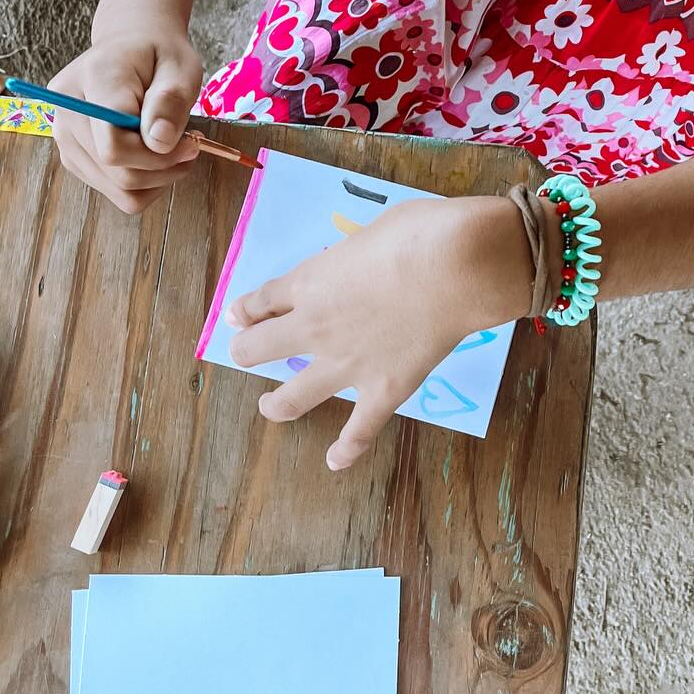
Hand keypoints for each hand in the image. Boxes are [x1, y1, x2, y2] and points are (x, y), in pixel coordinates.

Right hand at [50, 24, 203, 213]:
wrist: (132, 48)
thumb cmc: (159, 56)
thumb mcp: (180, 68)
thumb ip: (171, 102)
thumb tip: (160, 142)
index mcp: (94, 79)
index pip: (113, 144)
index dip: (156, 155)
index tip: (190, 142)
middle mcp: (67, 110)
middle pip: (115, 169)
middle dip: (163, 167)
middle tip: (190, 145)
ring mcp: (64, 136)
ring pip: (116, 188)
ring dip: (155, 179)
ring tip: (172, 148)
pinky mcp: (72, 156)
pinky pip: (113, 191)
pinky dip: (142, 184)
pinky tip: (153, 155)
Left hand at [225, 194, 531, 470]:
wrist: (456, 266)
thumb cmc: (418, 233)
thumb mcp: (369, 232)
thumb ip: (353, 255)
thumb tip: (361, 262)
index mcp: (309, 283)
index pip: (260, 301)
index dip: (244, 310)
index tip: (237, 316)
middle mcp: (314, 328)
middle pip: (258, 348)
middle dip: (247, 350)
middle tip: (249, 352)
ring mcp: (345, 366)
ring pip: (291, 398)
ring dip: (275, 404)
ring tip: (271, 406)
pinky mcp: (382, 391)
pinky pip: (358, 430)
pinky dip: (345, 450)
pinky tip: (335, 461)